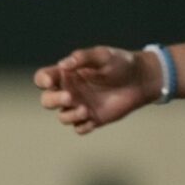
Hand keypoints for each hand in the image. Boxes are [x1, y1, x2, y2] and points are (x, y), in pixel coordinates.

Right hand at [34, 46, 156, 133]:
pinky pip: (79, 128)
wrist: (141, 80)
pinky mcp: (92, 119)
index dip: (43, 80)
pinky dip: (82, 126)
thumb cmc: (121, 64)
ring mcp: (79, 106)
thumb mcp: (103, 55)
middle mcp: (69, 91)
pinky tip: (93, 120)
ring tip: (86, 110)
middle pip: (47, 100)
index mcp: (67, 74)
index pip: (43, 78)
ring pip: (62, 117)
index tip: (51, 81)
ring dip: (70, 115)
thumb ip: (83, 57)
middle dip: (55, 100)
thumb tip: (64, 64)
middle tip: (70, 98)